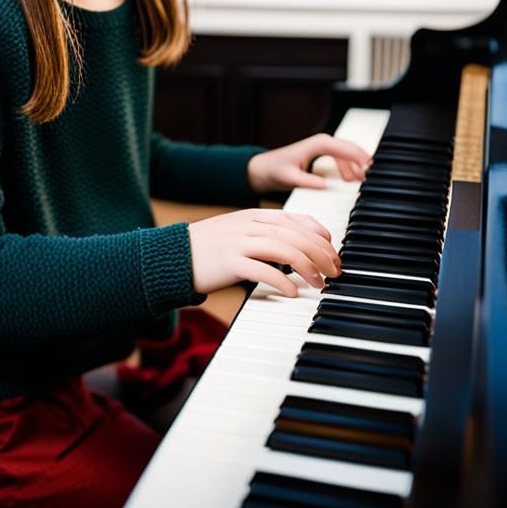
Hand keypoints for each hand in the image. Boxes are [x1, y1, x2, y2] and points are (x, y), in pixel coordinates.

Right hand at [187, 208, 341, 297]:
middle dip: (321, 252)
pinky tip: (293, 292)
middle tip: (335, 270)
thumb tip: (298, 249)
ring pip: (284, 249)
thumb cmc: (209, 249)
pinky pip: (262, 270)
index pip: (295, 219)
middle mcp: (249, 225)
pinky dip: (282, 281)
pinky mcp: (229, 262)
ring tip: (320, 283)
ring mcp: (239, 242)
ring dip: (308, 267)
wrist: (171, 257)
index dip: (318, 233)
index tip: (332, 248)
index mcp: (253, 215)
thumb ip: (265, 235)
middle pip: (295, 234)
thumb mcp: (240, 233)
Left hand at [247, 134, 372, 194]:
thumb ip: (308, 181)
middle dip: (363, 159)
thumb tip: (326, 186)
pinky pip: (342, 158)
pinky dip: (350, 166)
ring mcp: (323, 147)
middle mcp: (322, 142)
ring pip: (348, 153)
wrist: (264, 169)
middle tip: (375, 174)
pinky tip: (353, 178)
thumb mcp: (290, 178)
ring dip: (358, 164)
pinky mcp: (323, 153)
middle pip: (350, 148)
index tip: (370, 167)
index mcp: (318, 144)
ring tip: (366, 179)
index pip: (344, 148)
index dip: (358, 157)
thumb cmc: (276, 170)